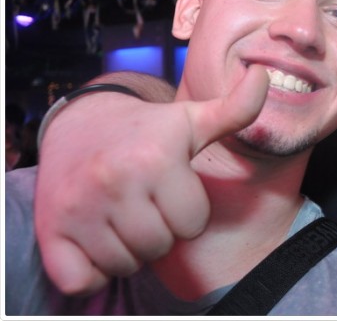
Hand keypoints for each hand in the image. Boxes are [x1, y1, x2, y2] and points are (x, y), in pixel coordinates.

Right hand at [34, 66, 268, 294]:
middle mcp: (115, 181)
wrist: (79, 123)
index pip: (193, 223)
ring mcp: (79, 208)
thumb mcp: (192, 119)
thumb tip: (264, 76)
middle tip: (144, 200)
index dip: (186, 209)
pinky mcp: (50, 230)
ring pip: (126, 264)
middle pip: (161, 245)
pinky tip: (95, 238)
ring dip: (128, 248)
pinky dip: (91, 271)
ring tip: (121, 213)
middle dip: (159, 229)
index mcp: (156, 157)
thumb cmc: (147, 128)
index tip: (170, 188)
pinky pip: (82, 281)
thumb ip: (236, 108)